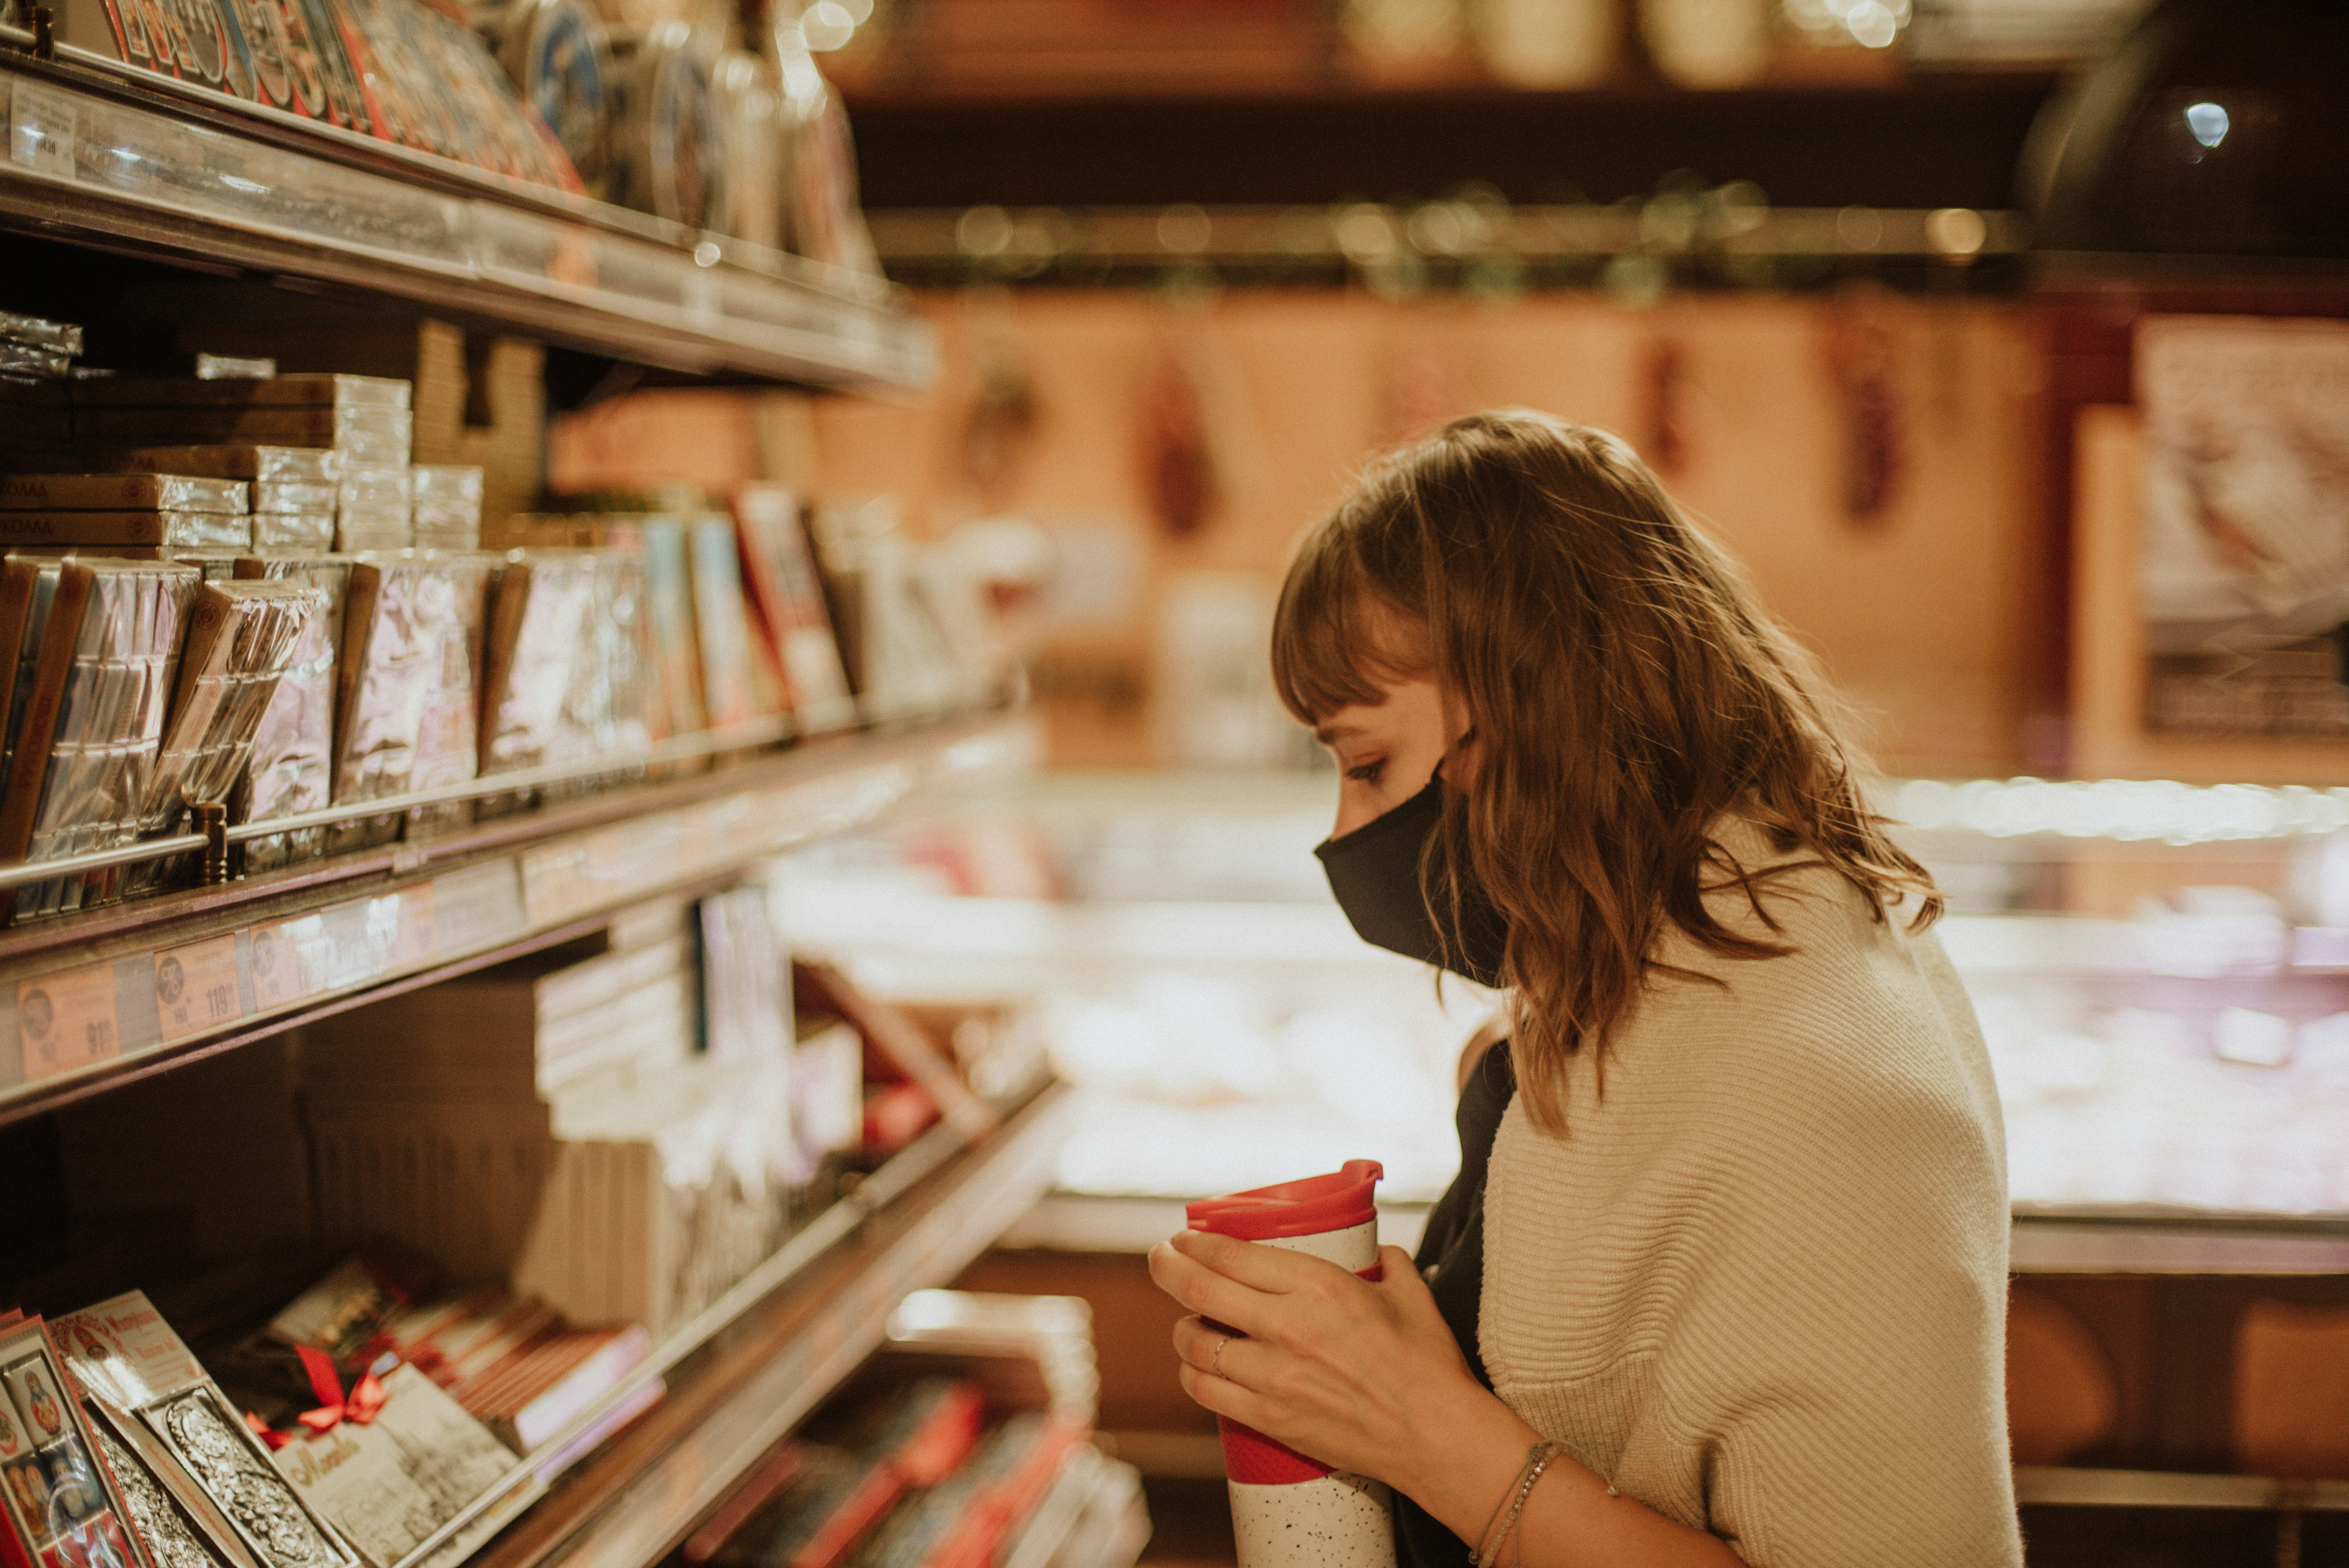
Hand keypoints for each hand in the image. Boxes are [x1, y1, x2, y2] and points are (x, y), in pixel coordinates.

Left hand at [1148, 1229, 1497, 1488]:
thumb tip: (1378, 1252)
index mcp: (1319, 1287)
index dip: (1194, 1243)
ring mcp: (1274, 1377)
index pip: (1230, 1255)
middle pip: (1198, 1290)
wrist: (1437, 1438)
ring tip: (1188, 1321)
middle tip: (1159, 1259)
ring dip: (1182, 1327)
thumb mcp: (1409, 1293)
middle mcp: (1288, 1328)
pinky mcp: (1270, 1419)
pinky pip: (1206, 1390)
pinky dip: (1193, 1373)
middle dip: (1166, 1267)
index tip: (1182, 1238)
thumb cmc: (1427, 1366)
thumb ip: (1387, 1263)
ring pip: (1194, 1343)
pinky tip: (1198, 1365)